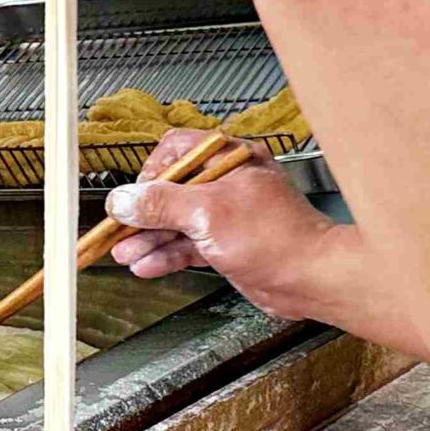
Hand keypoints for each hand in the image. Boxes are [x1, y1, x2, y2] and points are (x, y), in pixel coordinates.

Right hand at [103, 129, 350, 322]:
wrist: (312, 278)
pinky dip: (166, 255)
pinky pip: (188, 245)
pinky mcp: (227, 243)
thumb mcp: (208, 214)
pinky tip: (146, 265)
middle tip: (117, 230)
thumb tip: (125, 199)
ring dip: (149, 238)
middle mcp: (227, 182)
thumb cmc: (277, 237)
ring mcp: (227, 214)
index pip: (176, 152)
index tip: (131, 197)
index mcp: (229, 158)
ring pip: (177, 222)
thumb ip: (161, 204)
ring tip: (123, 253)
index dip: (149, 174)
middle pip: (171, 191)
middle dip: (142, 214)